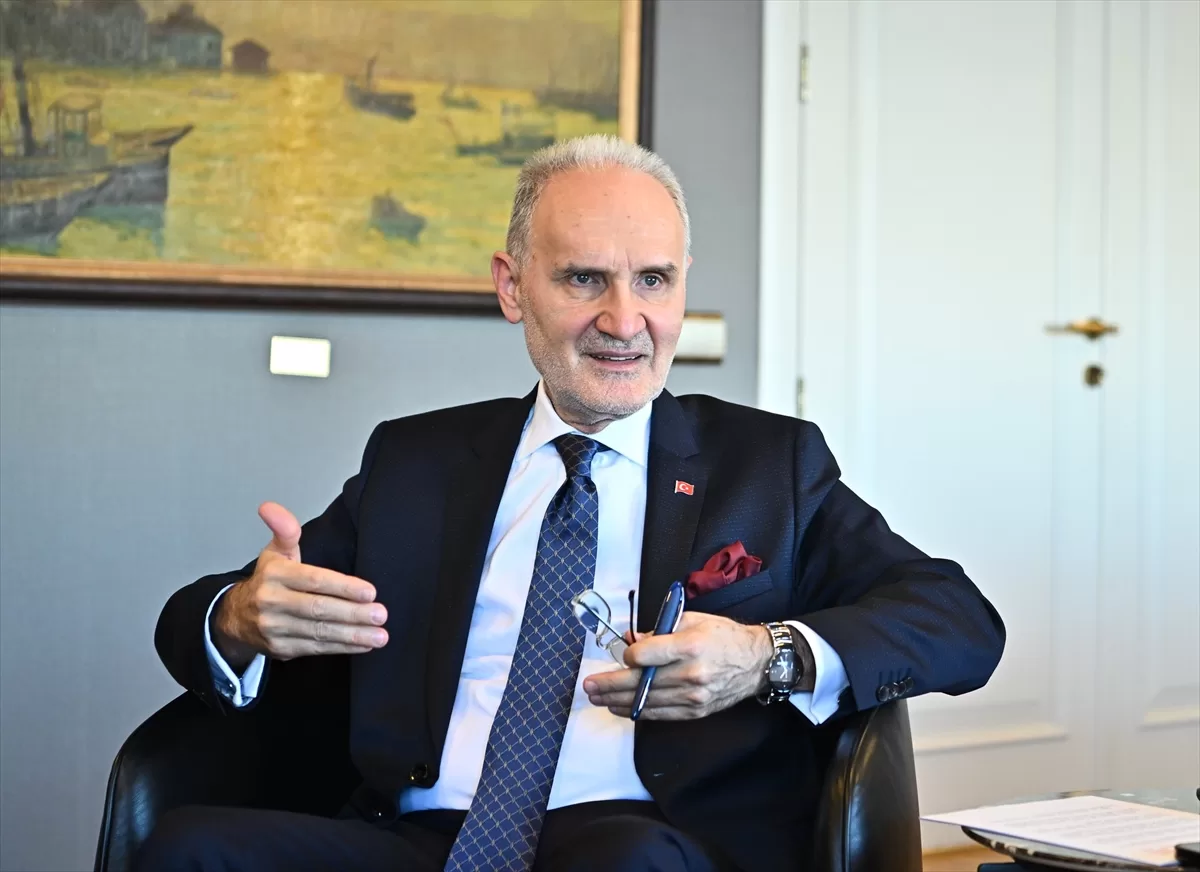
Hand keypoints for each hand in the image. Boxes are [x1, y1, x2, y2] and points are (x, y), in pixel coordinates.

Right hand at [211, 502, 386, 667]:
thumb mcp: (275, 552)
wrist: (235, 618)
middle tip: (380, 615)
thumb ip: (285, 530)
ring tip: (379, 635)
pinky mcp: (281, 649)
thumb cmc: (268, 580)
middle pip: (318, 609)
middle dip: (353, 613)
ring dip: (352, 635)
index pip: (314, 580)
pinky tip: (363, 644)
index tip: (370, 592)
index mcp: (275, 575)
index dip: (343, 587)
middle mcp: (272, 602)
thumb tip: (270, 507)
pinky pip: (316, 648)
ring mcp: (275, 629)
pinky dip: (342, 647)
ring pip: (319, 632)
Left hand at [582, 612, 772, 720]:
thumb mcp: (692, 619)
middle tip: (588, 685)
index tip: (623, 653)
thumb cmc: (723, 636)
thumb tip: (630, 640)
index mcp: (690, 645)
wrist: (756, 663)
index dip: (628, 655)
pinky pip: (660, 714)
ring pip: (646, 702)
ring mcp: (693, 696)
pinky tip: (621, 707)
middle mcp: (691, 673)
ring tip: (597, 697)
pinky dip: (638, 711)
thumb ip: (659, 630)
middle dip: (609, 684)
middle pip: (641, 682)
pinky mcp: (695, 710)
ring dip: (617, 701)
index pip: (646, 655)